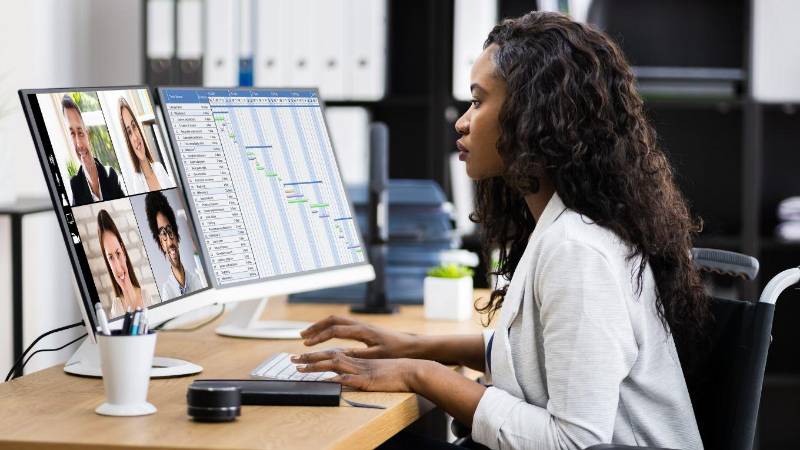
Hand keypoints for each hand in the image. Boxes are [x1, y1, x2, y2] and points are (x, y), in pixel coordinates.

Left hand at [294, 350, 425, 391]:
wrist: (413, 369)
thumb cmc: (397, 367)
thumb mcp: (376, 363)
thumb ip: (362, 363)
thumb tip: (348, 366)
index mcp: (359, 353)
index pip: (334, 348)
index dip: (318, 349)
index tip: (303, 352)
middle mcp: (357, 359)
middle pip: (329, 354)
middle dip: (310, 356)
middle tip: (292, 359)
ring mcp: (361, 367)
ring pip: (334, 362)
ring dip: (316, 365)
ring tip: (300, 368)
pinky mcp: (367, 378)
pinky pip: (348, 377)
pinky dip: (335, 377)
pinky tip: (324, 380)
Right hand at [299, 315, 417, 358]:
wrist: (413, 345)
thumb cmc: (396, 351)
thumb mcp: (376, 356)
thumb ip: (356, 355)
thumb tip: (337, 355)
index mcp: (362, 331)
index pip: (334, 330)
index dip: (319, 337)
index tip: (307, 344)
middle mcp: (360, 324)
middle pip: (332, 320)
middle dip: (316, 327)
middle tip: (302, 336)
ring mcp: (362, 325)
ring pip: (337, 320)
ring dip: (322, 326)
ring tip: (309, 334)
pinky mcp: (364, 329)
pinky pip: (342, 324)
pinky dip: (330, 327)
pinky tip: (326, 335)